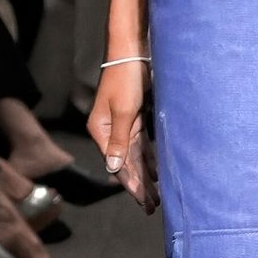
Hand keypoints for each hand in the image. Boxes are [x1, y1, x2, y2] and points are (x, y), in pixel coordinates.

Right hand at [87, 63, 158, 213]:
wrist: (134, 51)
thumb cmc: (126, 79)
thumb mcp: (123, 110)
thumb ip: (119, 141)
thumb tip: (114, 168)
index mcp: (100, 130)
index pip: (117, 165)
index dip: (132, 185)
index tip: (145, 202)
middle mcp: (109, 130)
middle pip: (126, 163)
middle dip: (141, 185)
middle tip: (154, 206)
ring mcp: (122, 124)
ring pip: (136, 155)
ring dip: (146, 174)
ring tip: (157, 195)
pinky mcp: (135, 116)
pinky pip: (142, 143)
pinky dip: (150, 157)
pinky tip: (157, 171)